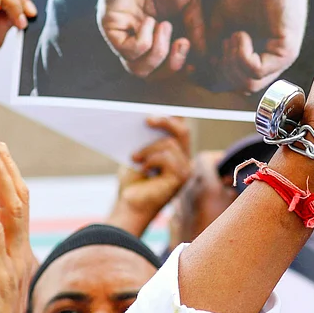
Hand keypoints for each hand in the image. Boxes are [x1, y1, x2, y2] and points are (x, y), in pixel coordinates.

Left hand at [98, 0, 205, 77]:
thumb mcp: (191, 3)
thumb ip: (196, 29)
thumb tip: (202, 56)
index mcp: (157, 33)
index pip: (163, 66)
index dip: (178, 69)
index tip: (194, 61)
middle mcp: (138, 36)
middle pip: (149, 74)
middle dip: (170, 66)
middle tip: (182, 44)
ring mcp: (123, 32)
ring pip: (136, 68)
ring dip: (158, 53)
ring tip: (166, 27)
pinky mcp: (111, 26)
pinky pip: (127, 51)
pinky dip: (144, 41)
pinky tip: (150, 21)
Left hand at [109, 117, 192, 235]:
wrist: (129, 205)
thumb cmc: (132, 182)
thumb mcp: (138, 153)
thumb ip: (147, 137)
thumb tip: (147, 116)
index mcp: (176, 152)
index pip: (180, 126)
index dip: (173, 114)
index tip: (157, 107)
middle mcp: (184, 160)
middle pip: (183, 130)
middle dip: (165, 121)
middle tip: (147, 120)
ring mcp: (185, 169)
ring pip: (170, 143)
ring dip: (149, 148)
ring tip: (135, 156)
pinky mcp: (180, 178)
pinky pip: (168, 157)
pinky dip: (151, 159)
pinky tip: (142, 167)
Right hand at [208, 0, 308, 93]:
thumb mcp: (221, 19)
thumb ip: (211, 42)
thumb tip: (199, 65)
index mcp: (257, 55)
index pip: (232, 83)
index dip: (210, 77)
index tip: (195, 62)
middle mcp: (271, 62)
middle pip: (238, 88)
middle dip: (220, 70)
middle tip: (219, 44)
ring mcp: (280, 59)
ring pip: (248, 84)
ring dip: (230, 63)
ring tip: (229, 37)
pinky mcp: (286, 50)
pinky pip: (257, 70)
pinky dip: (241, 55)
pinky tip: (239, 34)